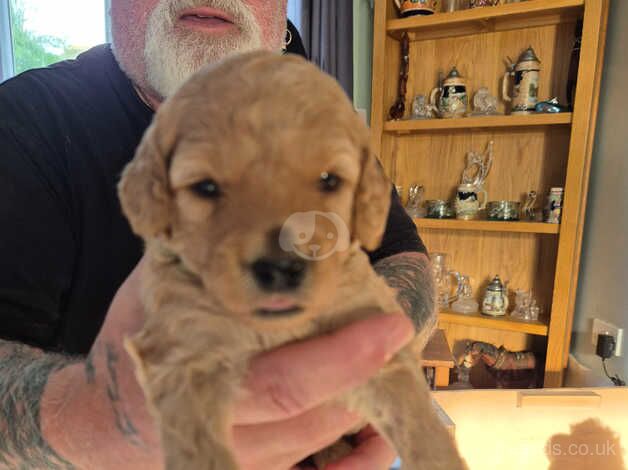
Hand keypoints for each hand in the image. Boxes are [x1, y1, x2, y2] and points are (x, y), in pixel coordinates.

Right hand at [43, 258, 413, 469]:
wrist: (98, 416)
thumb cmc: (136, 337)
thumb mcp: (156, 290)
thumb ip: (204, 267)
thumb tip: (261, 223)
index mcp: (196, 377)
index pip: (284, 380)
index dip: (342, 358)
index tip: (389, 326)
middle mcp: (226, 430)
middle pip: (312, 414)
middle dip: (365, 375)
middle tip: (402, 333)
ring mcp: (243, 459)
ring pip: (321, 440)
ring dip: (365, 403)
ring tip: (396, 358)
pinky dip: (356, 461)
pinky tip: (380, 436)